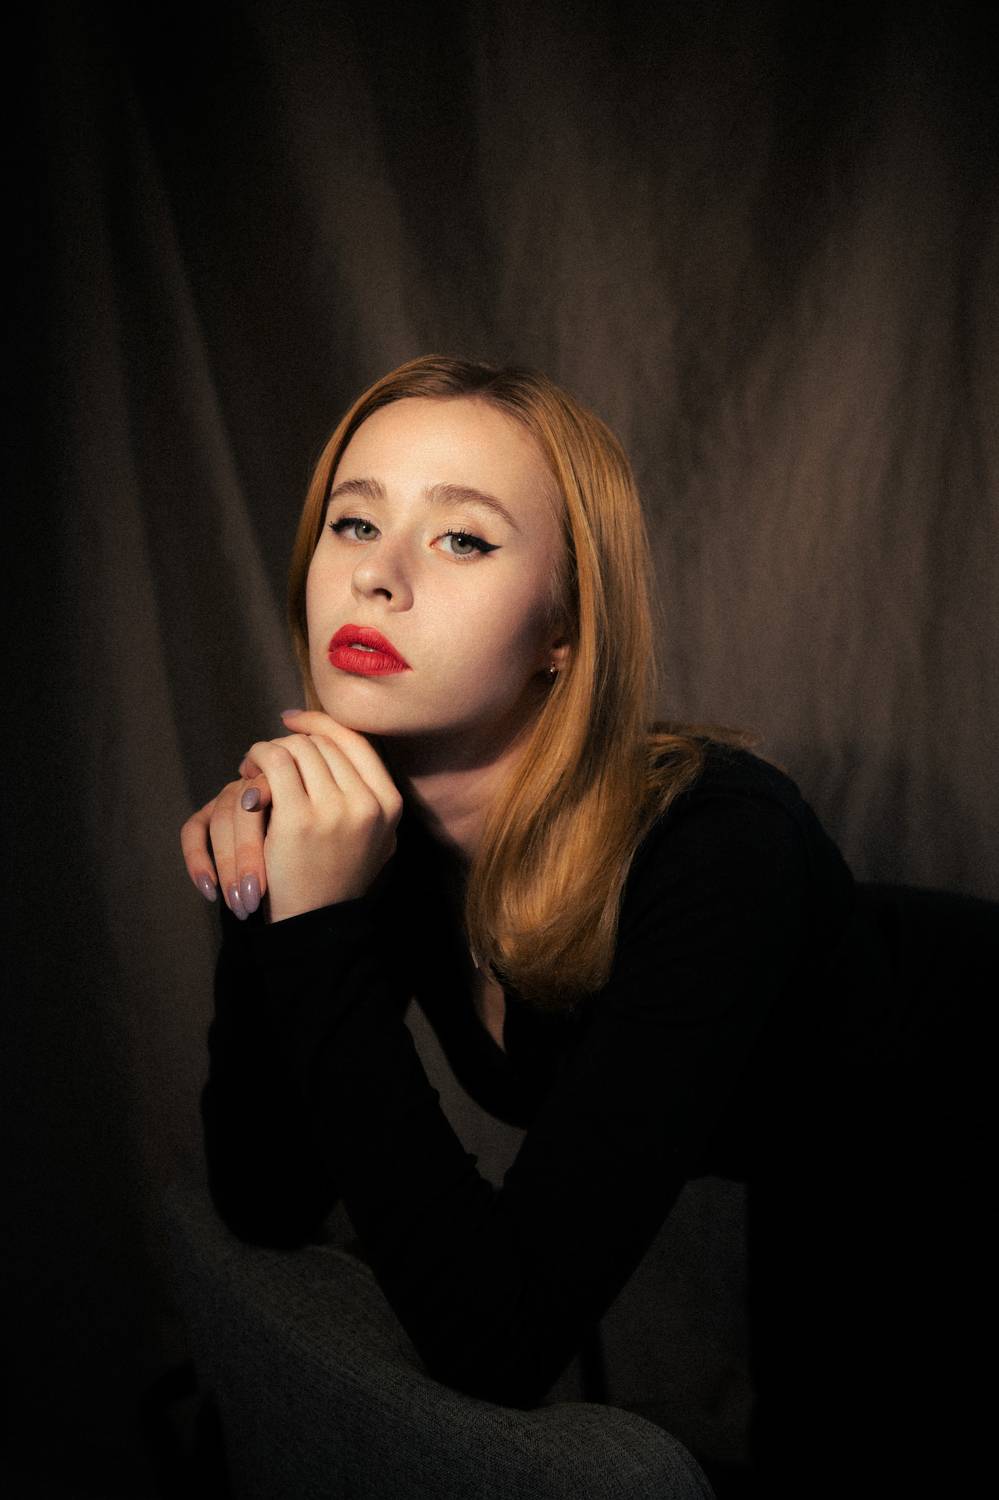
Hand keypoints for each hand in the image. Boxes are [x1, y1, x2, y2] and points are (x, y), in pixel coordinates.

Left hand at [180, 709, 402, 921]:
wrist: (314, 924)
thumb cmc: (337, 879)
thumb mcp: (376, 838)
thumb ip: (369, 795)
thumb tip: (340, 741)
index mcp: (390, 804)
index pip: (356, 742)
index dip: (322, 723)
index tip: (294, 720)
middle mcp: (369, 804)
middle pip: (323, 743)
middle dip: (291, 742)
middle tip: (265, 756)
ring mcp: (336, 810)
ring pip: (298, 748)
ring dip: (270, 750)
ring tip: (253, 766)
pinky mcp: (299, 819)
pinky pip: (275, 762)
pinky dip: (258, 757)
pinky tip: (249, 772)